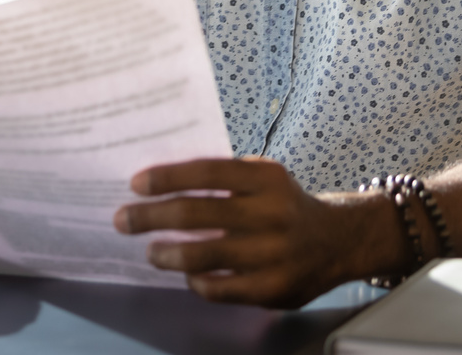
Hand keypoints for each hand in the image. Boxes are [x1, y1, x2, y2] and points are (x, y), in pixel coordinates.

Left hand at [114, 156, 359, 307]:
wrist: (338, 240)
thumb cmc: (283, 204)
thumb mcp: (263, 177)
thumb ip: (222, 178)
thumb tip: (160, 184)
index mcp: (266, 178)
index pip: (206, 172)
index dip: (167, 178)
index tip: (135, 184)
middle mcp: (272, 213)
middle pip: (196, 214)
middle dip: (151, 217)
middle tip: (123, 219)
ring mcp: (274, 254)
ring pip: (204, 256)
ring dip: (166, 253)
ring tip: (150, 252)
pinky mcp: (274, 288)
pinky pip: (220, 288)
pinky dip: (196, 280)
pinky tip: (187, 273)